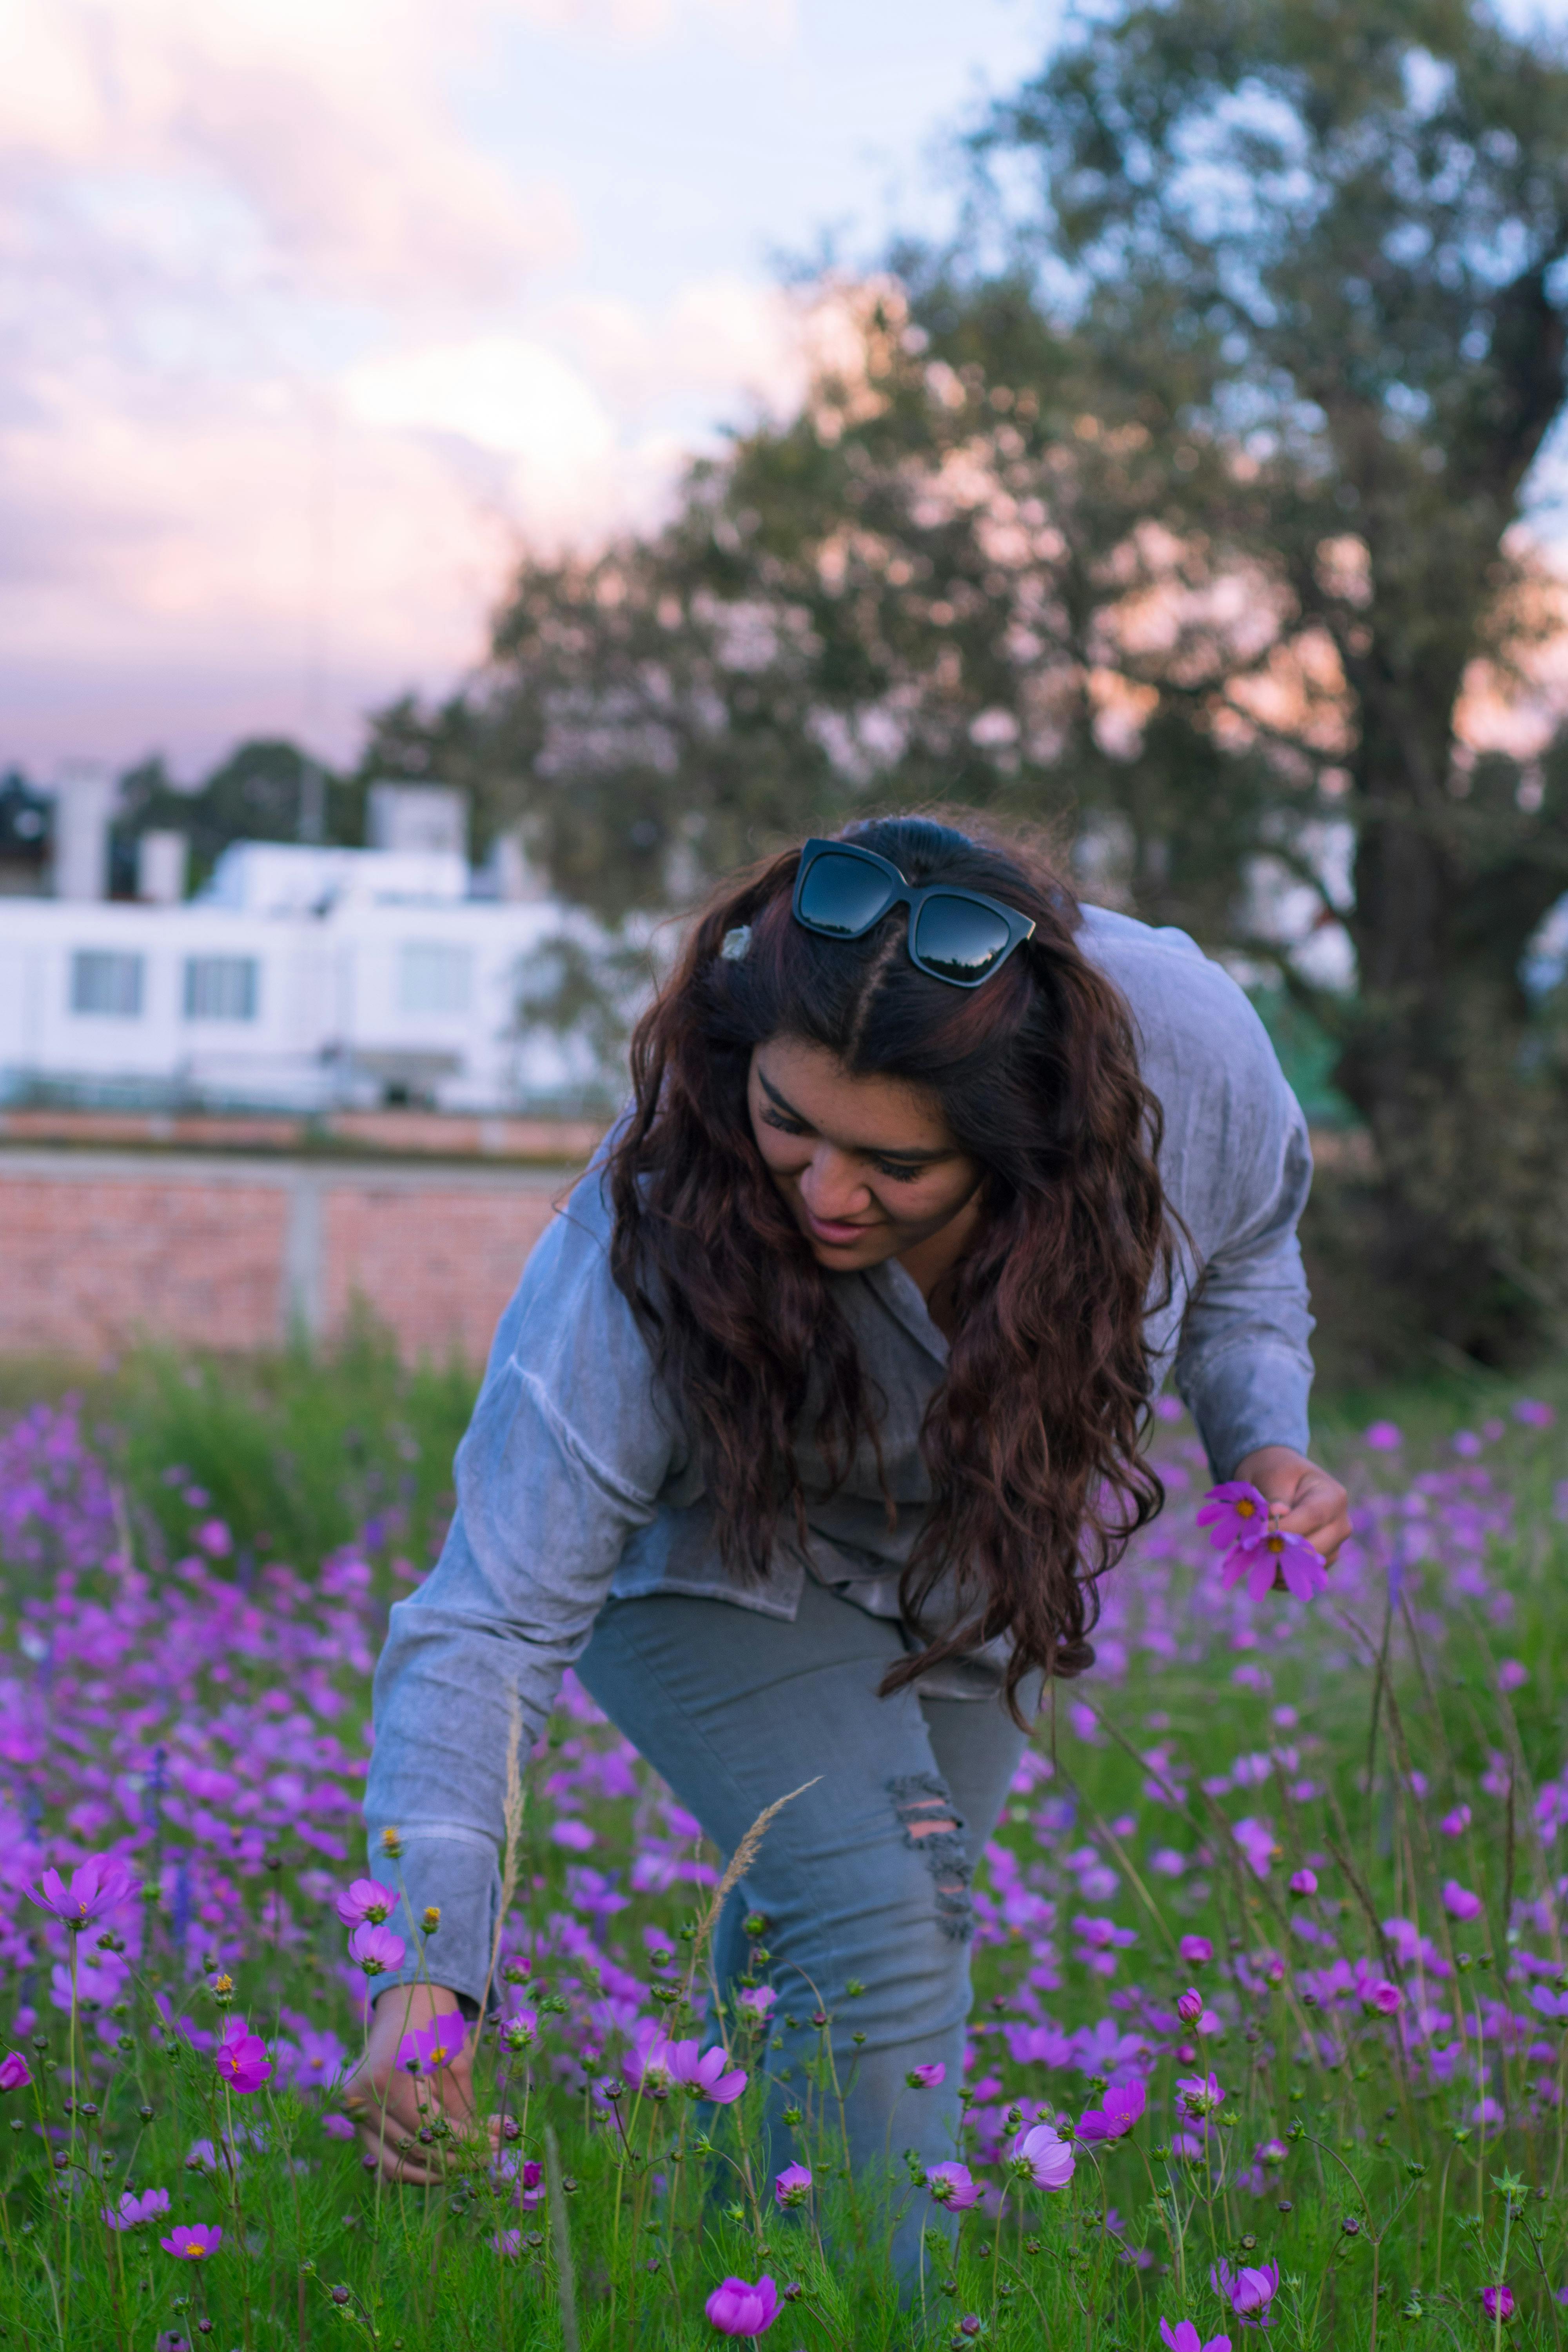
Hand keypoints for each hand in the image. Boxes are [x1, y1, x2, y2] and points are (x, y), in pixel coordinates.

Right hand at [341, 1981, 495, 2183]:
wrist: (406, 2003)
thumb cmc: (436, 2026)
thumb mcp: (457, 2064)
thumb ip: (467, 2110)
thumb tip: (494, 2144)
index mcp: (385, 2078)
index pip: (429, 2130)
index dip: (465, 2144)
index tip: (495, 2147)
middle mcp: (361, 2098)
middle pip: (412, 2151)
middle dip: (455, 2160)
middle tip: (487, 2158)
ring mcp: (355, 2111)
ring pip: (395, 2165)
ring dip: (433, 2172)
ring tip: (465, 2166)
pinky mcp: (358, 2118)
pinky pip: (384, 2156)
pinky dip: (412, 2165)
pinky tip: (441, 2163)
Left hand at [1232, 1445, 1350, 1564]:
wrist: (1279, 1480)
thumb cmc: (1275, 1473)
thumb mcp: (1270, 1476)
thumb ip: (1273, 1497)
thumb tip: (1276, 1516)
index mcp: (1332, 1496)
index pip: (1313, 1517)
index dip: (1285, 1530)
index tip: (1256, 1534)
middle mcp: (1340, 1523)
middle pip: (1314, 1547)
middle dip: (1279, 1551)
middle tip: (1249, 1550)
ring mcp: (1334, 1545)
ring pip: (1309, 1567)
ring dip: (1278, 1566)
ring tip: (1252, 1555)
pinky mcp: (1321, 1561)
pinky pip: (1303, 1577)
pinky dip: (1280, 1576)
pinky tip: (1260, 1566)